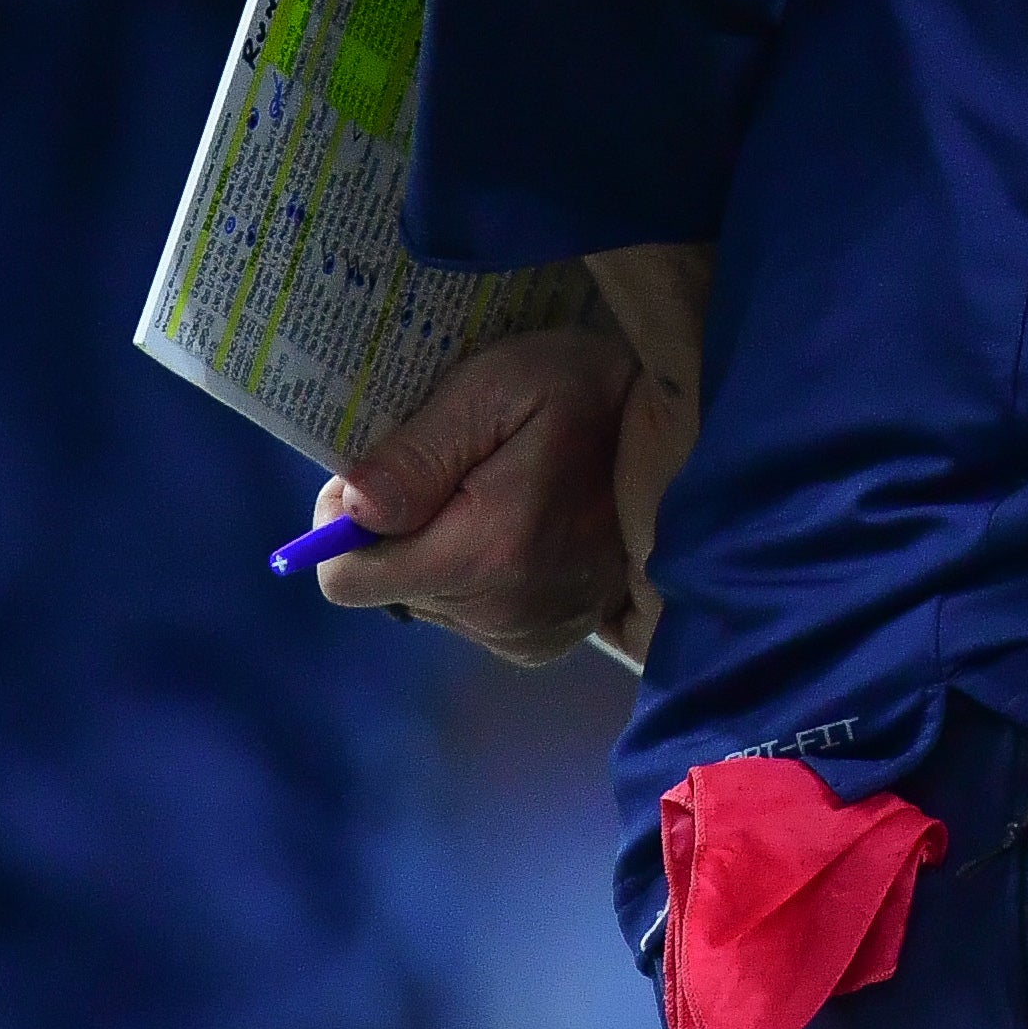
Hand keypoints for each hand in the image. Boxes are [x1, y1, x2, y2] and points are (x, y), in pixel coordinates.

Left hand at [311, 323, 670, 667]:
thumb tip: (350, 508)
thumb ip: (420, 451)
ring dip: (440, 551)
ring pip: (426, 601)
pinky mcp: (544, 642)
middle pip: (386, 587)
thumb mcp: (498, 387)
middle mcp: (501, 613)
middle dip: (400, 531)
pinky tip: (515, 528)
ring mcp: (525, 634)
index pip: (348, 579)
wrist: (683, 432)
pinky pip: (467, 616)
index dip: (345, 526)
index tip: (380, 477)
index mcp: (484, 552)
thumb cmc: (583, 392)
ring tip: (492, 493)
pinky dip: (475, 574)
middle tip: (451, 470)